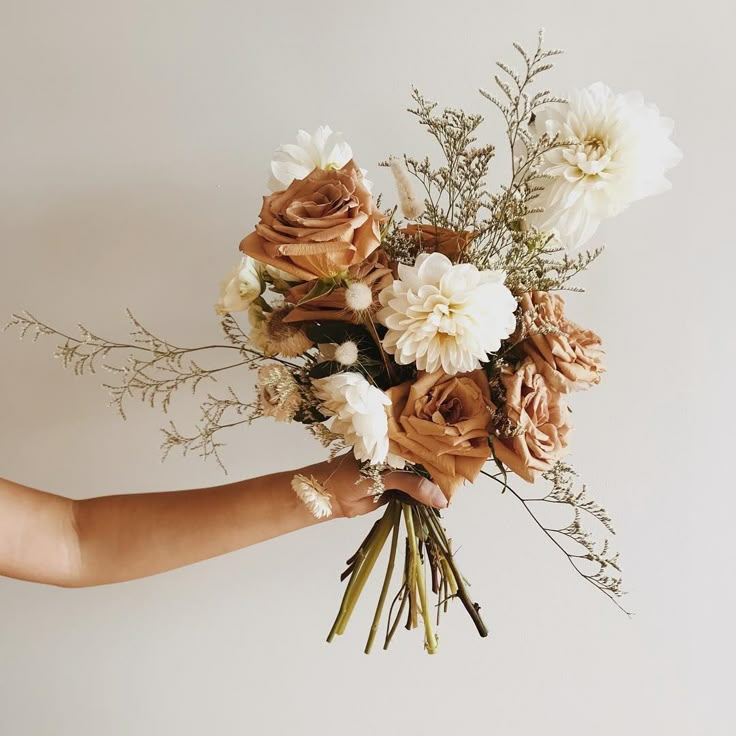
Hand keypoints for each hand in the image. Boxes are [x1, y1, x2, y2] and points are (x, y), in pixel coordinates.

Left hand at [296, 455, 446, 518]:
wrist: (331, 498)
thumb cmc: (349, 477)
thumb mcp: (383, 476)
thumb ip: (411, 484)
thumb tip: (440, 498)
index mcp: (393, 442)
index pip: (420, 442)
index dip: (438, 448)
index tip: (459, 455)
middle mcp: (397, 454)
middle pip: (424, 461)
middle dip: (439, 470)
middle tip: (460, 477)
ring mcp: (397, 472)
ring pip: (421, 478)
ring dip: (433, 486)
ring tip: (455, 490)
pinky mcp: (397, 489)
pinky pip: (415, 492)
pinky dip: (425, 497)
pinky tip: (439, 500)